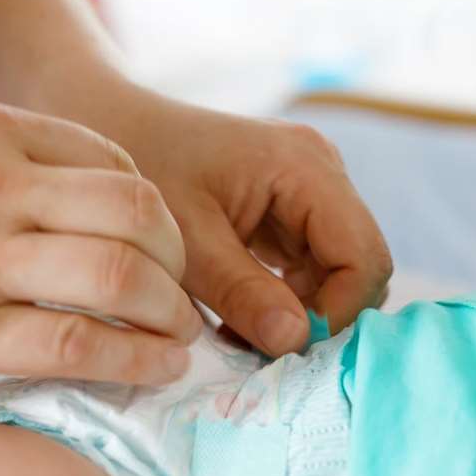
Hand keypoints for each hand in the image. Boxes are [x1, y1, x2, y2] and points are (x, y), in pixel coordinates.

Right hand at [0, 99, 202, 394]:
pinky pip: (78, 344)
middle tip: (183, 298)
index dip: (151, 212)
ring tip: (178, 340)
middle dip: (179, 261)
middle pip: (137, 210)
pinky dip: (135, 359)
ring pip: (121, 276)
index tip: (159, 252)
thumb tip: (76, 212)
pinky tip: (154, 371)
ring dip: (169, 313)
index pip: (111, 158)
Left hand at [78, 85, 392, 355]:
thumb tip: (296, 341)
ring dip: (299, 313)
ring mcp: (311, 190)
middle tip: (259, 349)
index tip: (286, 349)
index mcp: (306, 166)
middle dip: (319, 316)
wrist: (111, 125)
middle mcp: (323, 172)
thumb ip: (242, 293)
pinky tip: (237, 315)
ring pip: (337, 273)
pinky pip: (310, 267)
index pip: (364, 257)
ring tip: (240, 334)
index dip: (339, 313)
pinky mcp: (292, 210)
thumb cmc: (143, 167)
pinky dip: (283, 300)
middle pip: (359, 266)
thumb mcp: (187, 241)